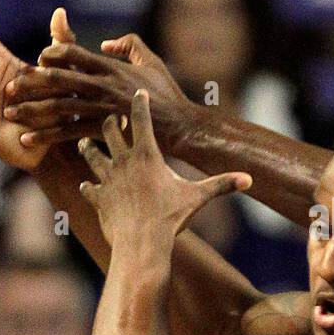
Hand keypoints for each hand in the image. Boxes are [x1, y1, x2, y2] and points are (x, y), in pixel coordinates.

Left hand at [5, 18, 195, 151]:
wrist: (179, 125)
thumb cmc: (166, 93)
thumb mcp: (151, 61)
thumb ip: (129, 45)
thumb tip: (106, 42)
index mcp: (110, 66)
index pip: (72, 52)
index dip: (51, 53)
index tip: (39, 60)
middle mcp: (102, 85)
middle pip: (57, 78)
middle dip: (30, 82)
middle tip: (9, 87)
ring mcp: (101, 108)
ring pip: (57, 106)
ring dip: (31, 109)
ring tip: (10, 114)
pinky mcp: (102, 130)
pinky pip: (68, 132)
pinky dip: (46, 136)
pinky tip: (29, 140)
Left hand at [77, 90, 249, 248]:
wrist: (141, 242)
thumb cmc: (170, 217)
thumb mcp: (198, 197)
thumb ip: (222, 185)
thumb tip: (249, 179)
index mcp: (147, 155)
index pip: (141, 119)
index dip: (139, 102)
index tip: (138, 92)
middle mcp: (123, 161)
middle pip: (109, 130)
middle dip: (110, 120)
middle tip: (111, 116)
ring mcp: (107, 179)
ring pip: (90, 154)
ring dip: (88, 146)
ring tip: (85, 142)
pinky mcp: (98, 198)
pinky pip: (89, 187)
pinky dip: (88, 185)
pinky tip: (86, 185)